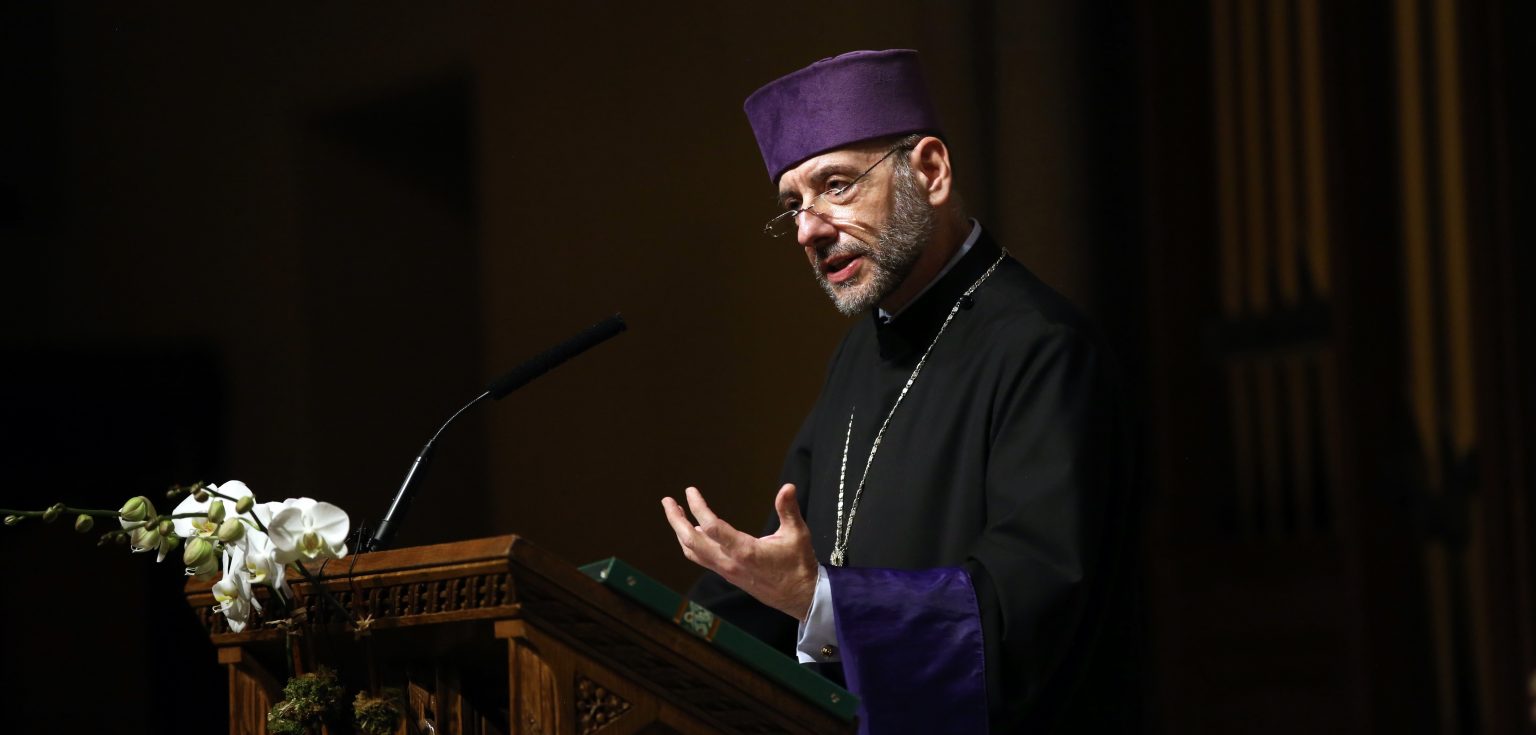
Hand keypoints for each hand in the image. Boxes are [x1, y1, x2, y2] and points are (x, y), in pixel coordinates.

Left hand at [661, 484, 817, 620]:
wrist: (799, 596)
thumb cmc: (798, 564)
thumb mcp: (797, 534)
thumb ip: (789, 510)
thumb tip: (787, 486)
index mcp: (745, 551)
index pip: (712, 527)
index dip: (698, 507)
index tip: (690, 491)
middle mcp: (730, 562)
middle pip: (692, 542)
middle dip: (676, 520)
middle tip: (667, 501)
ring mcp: (726, 570)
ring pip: (693, 552)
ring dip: (680, 532)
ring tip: (675, 512)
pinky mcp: (728, 574)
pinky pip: (701, 559)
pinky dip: (691, 543)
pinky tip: (693, 531)